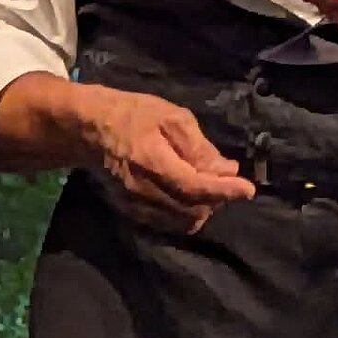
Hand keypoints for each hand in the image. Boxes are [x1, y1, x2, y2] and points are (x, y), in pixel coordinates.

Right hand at [74, 86, 253, 232]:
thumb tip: (227, 170)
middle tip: (226, 179)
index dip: (224, 191)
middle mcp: (141, 191)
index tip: (248, 190)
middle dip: (216, 198)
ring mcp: (132, 204)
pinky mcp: (129, 211)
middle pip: (191, 209)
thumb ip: (200, 147)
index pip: (195, 187)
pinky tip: (190, 195)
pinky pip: (165, 222)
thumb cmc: (133, 114)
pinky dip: (185, 213)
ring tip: (208, 185)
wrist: (89, 129)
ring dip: (202, 208)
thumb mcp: (172, 118)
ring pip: (180, 221)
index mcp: (152, 163)